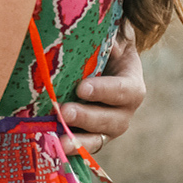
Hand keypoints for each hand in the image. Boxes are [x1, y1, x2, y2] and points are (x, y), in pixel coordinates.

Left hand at [60, 27, 143, 156]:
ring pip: (98, 140)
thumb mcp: (111, 38)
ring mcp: (107, 128)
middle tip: (64, 112)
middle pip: (112, 121)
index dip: (104, 91)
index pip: (124, 91)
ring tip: (57, 140)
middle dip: (87, 118)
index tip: (81, 88)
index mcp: (131, 85)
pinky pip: (82, 147)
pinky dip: (68, 149)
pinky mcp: (90, 137)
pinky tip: (51, 147)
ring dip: (78, 141)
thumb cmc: (104, 49)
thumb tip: (94, 34)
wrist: (101, 66)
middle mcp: (123, 111)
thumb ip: (108, 37)